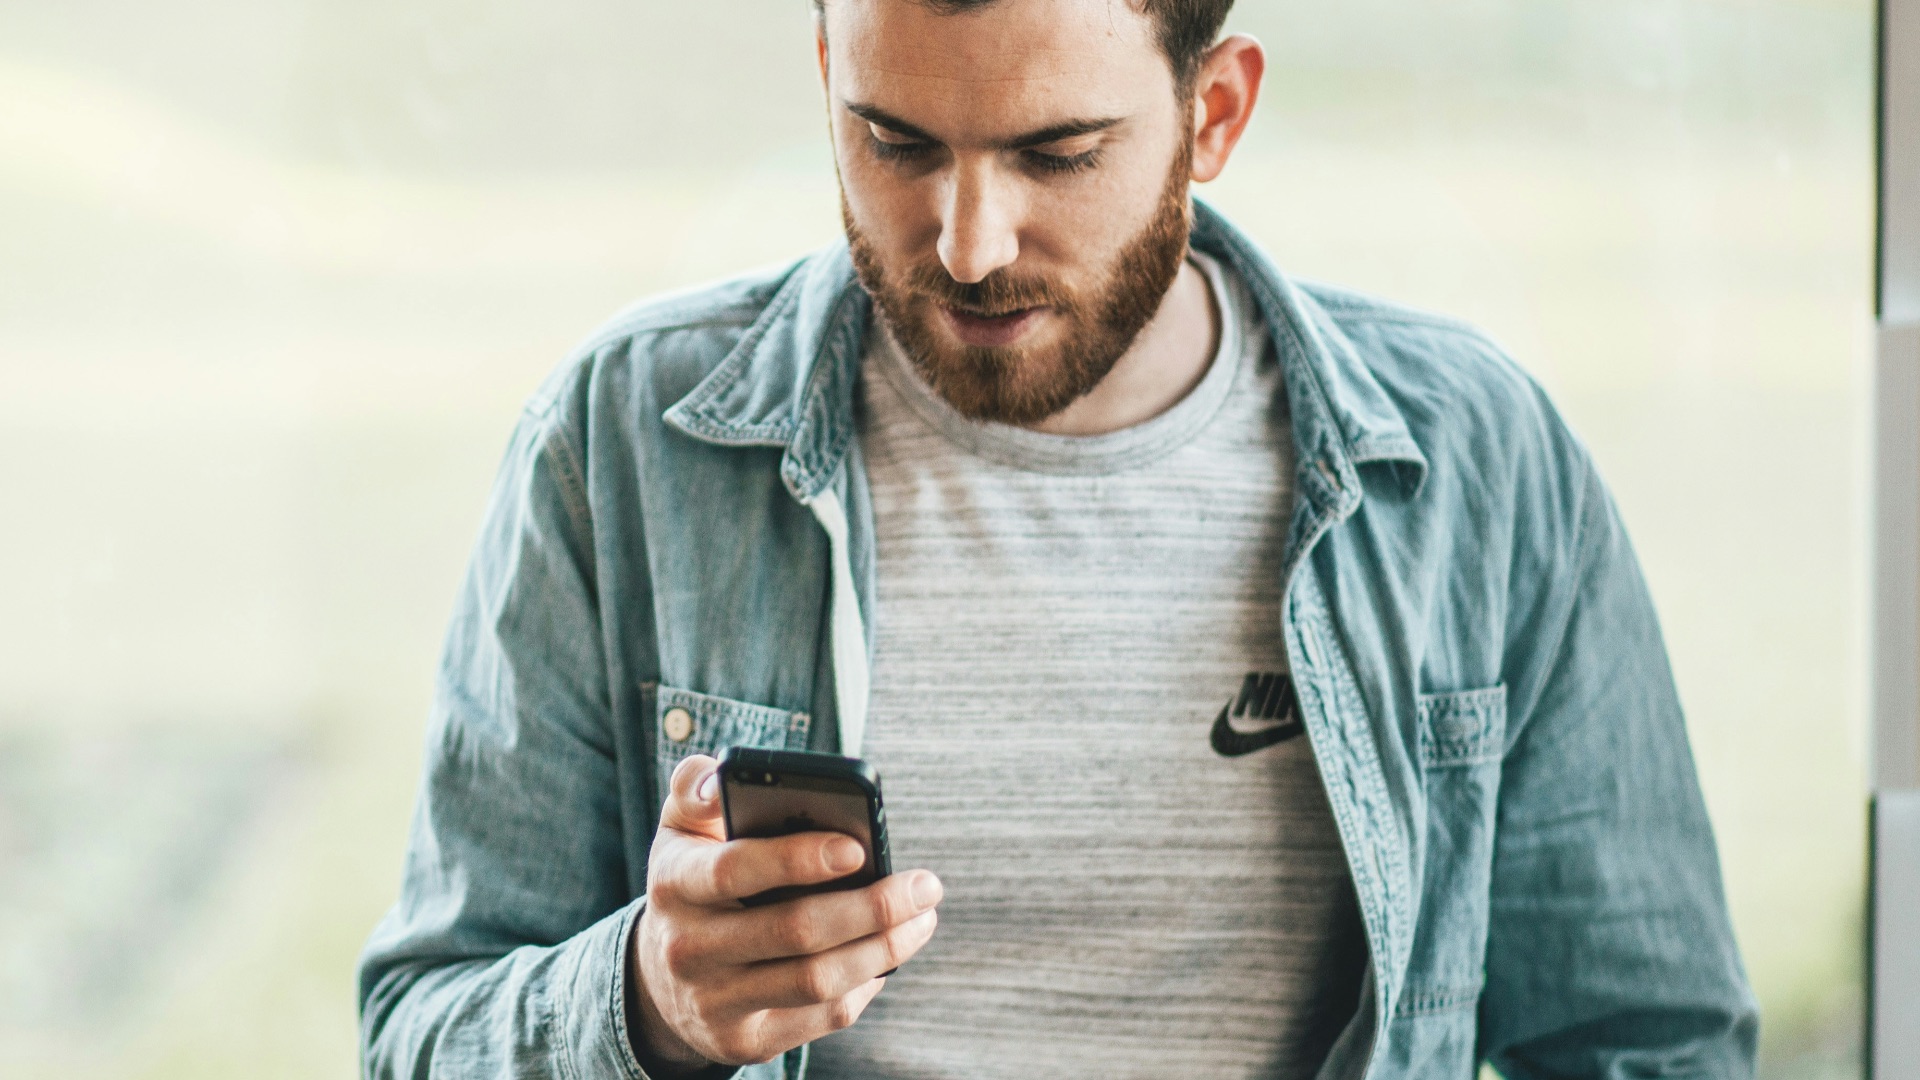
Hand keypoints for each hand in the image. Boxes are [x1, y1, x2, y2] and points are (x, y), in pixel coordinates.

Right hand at [627, 755, 941, 1069]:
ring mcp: (715, 1002)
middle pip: (794, 930)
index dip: (798, 858)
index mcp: (675, 883)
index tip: (858, 848)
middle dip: (873, 907)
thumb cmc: (694, 882)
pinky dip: (866, 984)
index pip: (735, 869)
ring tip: (922, 918)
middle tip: (926, 885)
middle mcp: (688, 948)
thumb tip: (722, 778)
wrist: (659, 978)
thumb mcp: (681, 830)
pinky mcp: (743, 1041)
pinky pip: (821, 1016)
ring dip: (884, 949)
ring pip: (817, 980)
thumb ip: (698, 788)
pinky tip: (888, 956)